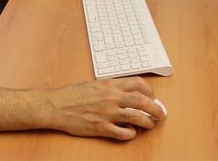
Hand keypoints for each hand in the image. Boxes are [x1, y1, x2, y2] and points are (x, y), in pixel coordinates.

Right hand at [46, 77, 165, 139]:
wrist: (56, 106)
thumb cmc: (72, 95)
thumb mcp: (94, 84)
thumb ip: (110, 87)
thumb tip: (125, 92)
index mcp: (110, 85)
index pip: (138, 84)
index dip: (150, 91)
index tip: (153, 96)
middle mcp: (112, 97)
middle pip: (143, 101)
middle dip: (156, 108)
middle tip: (161, 113)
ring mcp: (108, 113)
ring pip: (137, 117)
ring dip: (148, 122)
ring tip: (150, 124)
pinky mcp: (101, 127)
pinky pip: (123, 133)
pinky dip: (131, 134)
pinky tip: (130, 132)